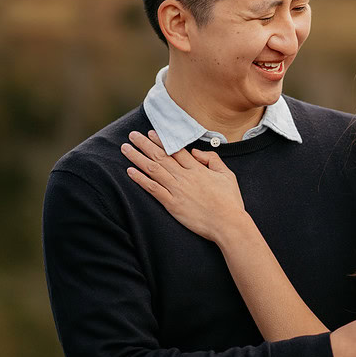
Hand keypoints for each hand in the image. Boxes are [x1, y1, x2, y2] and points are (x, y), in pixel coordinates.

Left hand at [122, 130, 247, 242]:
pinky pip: (153, 189)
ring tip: (126, 148)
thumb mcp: (227, 174)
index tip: (151, 133)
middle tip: (133, 135)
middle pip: (161, 156)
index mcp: (197, 169)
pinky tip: (130, 171)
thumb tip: (195, 152)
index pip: (176, 150)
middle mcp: (185, 177)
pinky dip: (141, 179)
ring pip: (153, 169)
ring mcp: (177, 190)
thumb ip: (212, 159)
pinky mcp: (172, 204)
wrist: (228, 223)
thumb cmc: (229, 201)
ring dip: (138, 157)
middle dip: (145, 144)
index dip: (162, 140)